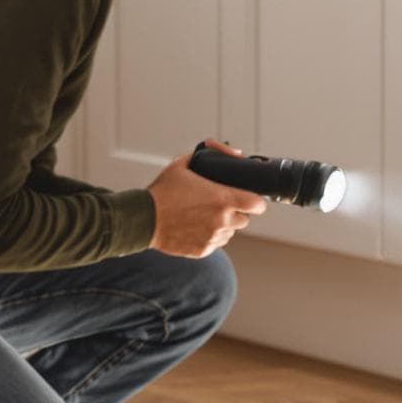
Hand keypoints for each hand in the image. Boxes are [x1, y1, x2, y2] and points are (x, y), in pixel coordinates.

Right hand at [148, 139, 266, 256]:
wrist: (144, 219)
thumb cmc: (163, 191)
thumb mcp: (183, 163)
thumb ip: (212, 152)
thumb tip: (236, 153)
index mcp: (223, 199)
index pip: (258, 205)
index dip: (256, 202)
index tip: (250, 199)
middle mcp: (222, 221)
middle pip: (244, 220)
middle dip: (236, 212)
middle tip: (219, 205)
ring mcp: (213, 238)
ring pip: (230, 232)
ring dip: (223, 225)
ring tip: (204, 216)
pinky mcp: (203, 250)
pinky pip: (216, 244)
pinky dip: (210, 237)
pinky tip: (195, 227)